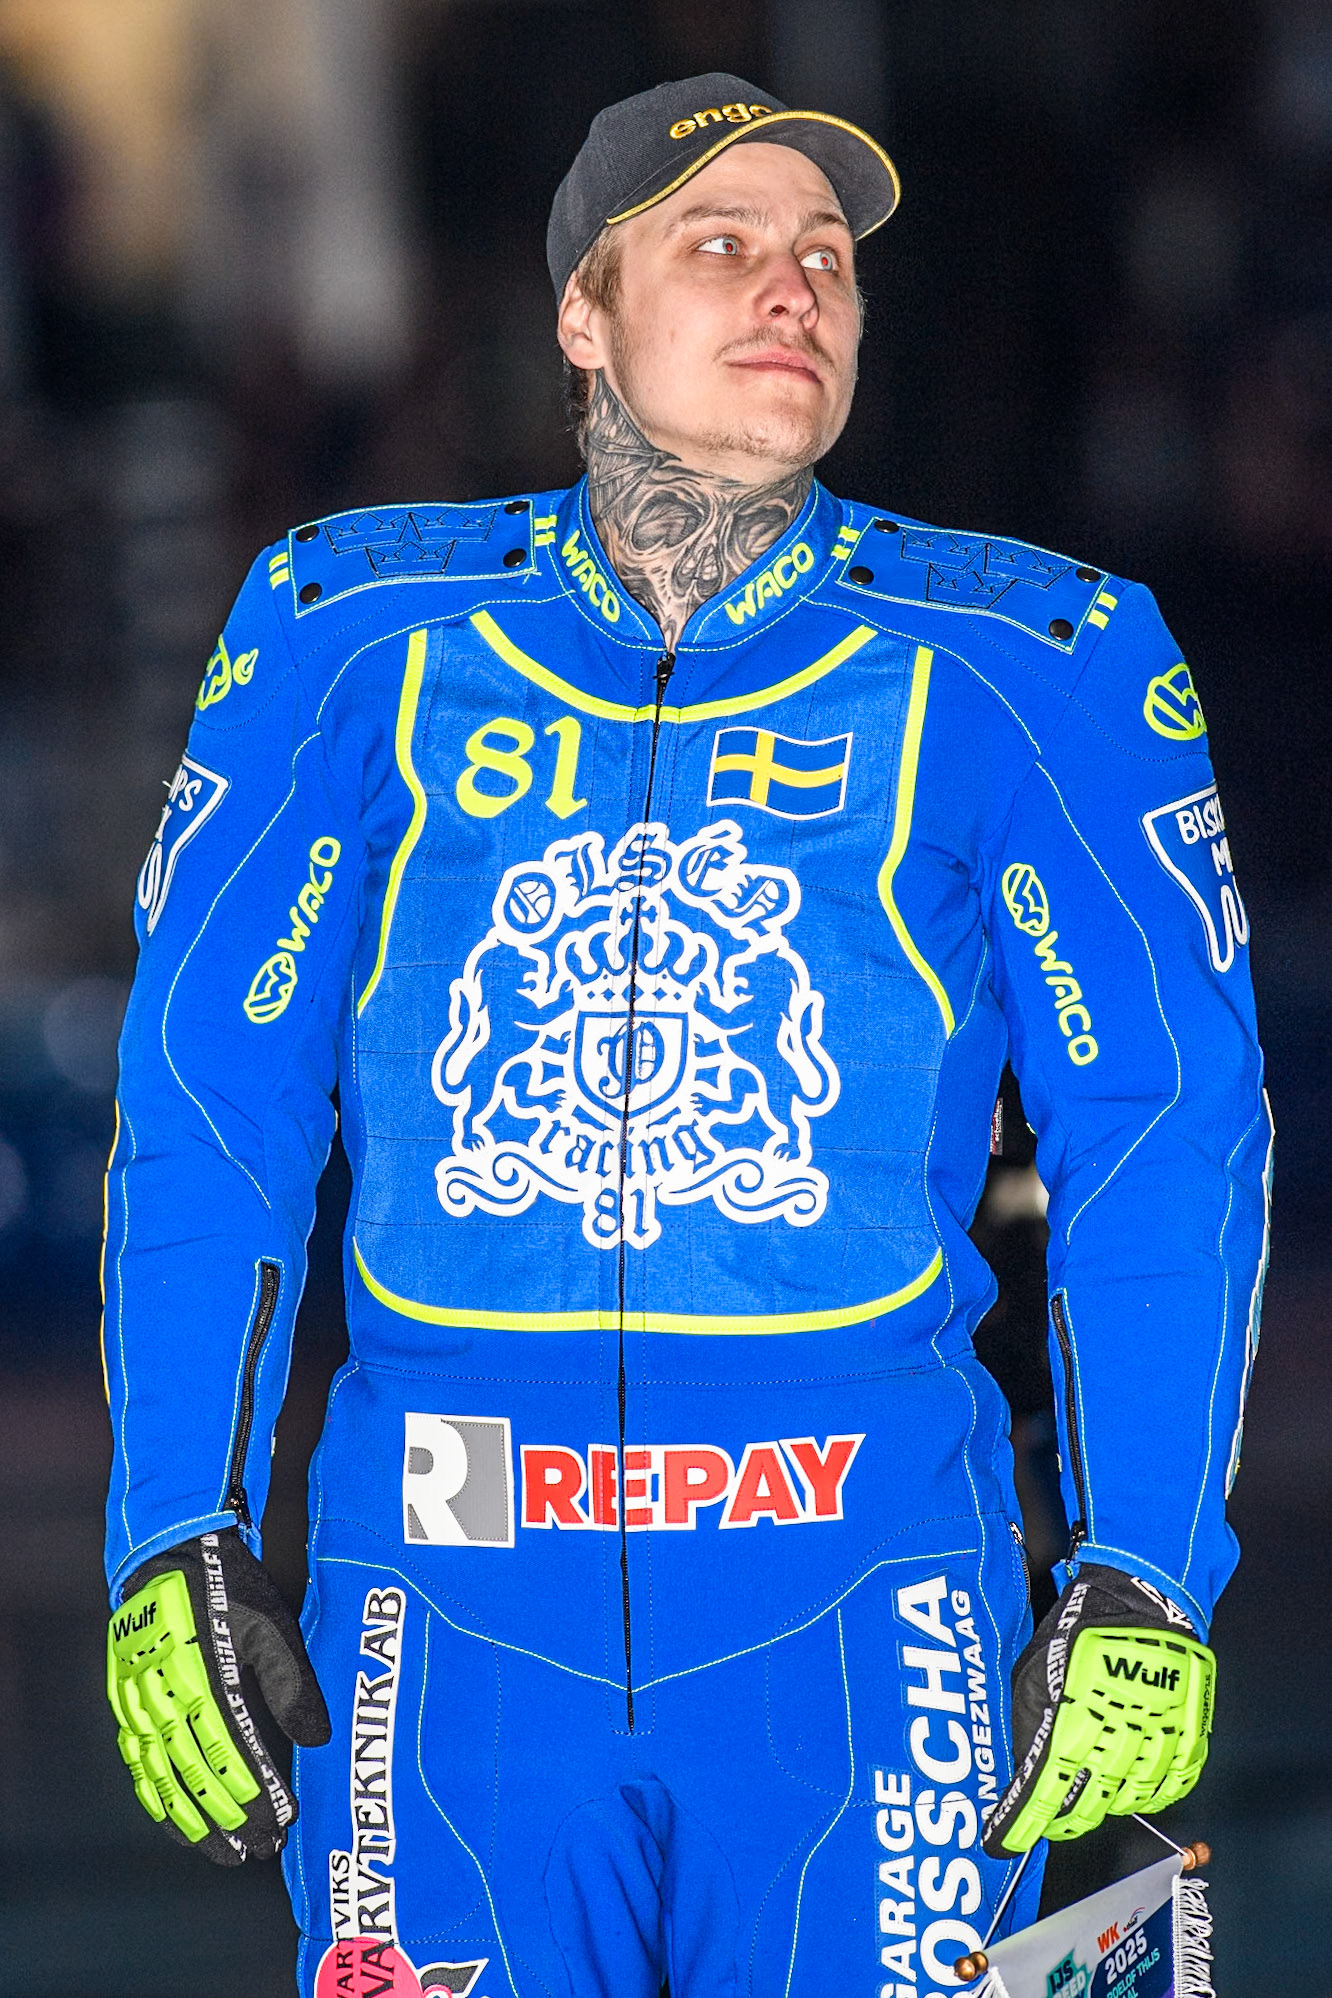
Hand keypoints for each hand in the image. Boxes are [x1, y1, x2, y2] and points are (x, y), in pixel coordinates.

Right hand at [107, 1527, 329, 1864]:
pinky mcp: (126, 1701)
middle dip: (231, 1819)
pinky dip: (155, 1797)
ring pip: (165, 1777)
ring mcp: (141, 1702)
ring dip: (193, 1821)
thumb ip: (291, 1684)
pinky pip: (137, 1761)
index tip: (283, 1823)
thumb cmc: (230, 1588)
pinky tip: (172, 1821)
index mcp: (208, 1680)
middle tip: (259, 1851)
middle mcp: (168, 1698)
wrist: (170, 1553)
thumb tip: (315, 1740)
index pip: (235, 1754)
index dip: (259, 1794)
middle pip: (199, 1775)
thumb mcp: (272, 1625)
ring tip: (223, 1853)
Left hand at [982, 1563, 1214, 1856]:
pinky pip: (1173, 1784)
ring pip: (1129, 1800)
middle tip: (1049, 1821)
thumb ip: (1031, 1718)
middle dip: (1062, 1820)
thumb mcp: (1037, 1666)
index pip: (1042, 1788)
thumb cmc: (1084, 1625)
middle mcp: (1117, 1736)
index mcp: (1074, 1717)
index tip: (1002, 1841)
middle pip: (1086, 1803)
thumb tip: (1024, 1762)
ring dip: (1105, 1807)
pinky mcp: (1189, 1734)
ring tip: (1089, 1800)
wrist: (1145, 1595)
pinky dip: (1152, 1795)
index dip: (1020, 1822)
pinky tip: (1135, 1790)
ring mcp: (1157, 1738)